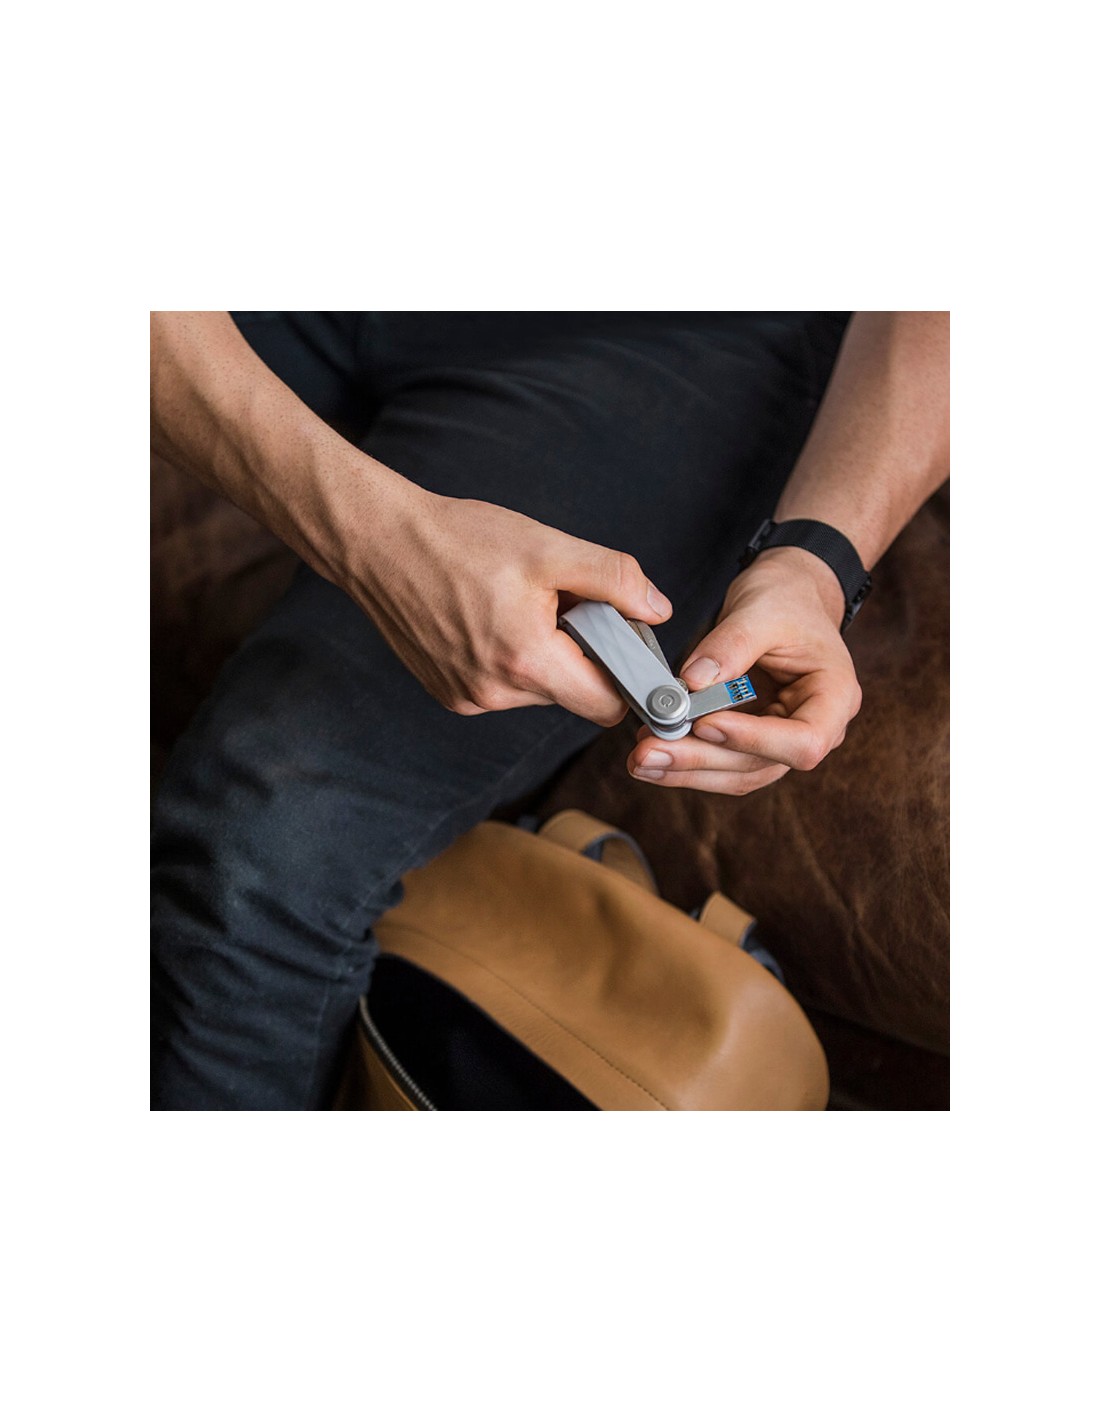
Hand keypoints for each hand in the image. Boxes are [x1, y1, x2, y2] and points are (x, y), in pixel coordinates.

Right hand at [342, 485, 672, 723]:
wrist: (378, 543)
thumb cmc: (461, 539)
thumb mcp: (548, 548)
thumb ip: (613, 579)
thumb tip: (658, 610)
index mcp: (526, 662)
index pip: (606, 707)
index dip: (625, 678)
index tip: (624, 646)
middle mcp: (495, 694)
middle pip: (573, 697)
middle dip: (582, 658)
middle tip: (562, 607)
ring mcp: (467, 699)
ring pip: (538, 692)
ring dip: (544, 657)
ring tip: (519, 608)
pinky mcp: (448, 693)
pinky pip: (503, 688)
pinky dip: (510, 659)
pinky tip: (490, 620)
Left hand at [626, 546, 861, 792]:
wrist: (787, 596)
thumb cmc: (787, 600)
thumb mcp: (761, 611)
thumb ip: (730, 646)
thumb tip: (692, 683)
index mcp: (836, 697)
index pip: (803, 741)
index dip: (753, 740)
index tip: (704, 723)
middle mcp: (816, 728)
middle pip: (760, 764)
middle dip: (701, 760)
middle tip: (650, 751)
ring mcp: (782, 740)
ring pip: (737, 773)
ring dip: (687, 770)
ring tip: (641, 759)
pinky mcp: (752, 741)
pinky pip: (722, 762)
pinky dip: (686, 762)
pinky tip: (653, 755)